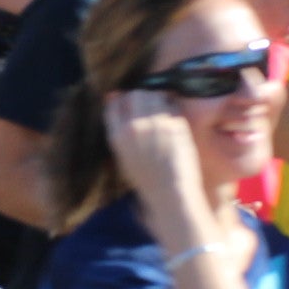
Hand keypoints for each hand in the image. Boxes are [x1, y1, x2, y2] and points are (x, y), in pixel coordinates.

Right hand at [103, 89, 200, 209]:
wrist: (170, 195)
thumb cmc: (146, 180)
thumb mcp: (122, 156)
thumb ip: (118, 128)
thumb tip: (112, 96)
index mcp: (117, 136)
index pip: (114, 103)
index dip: (122, 101)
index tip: (129, 105)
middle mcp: (134, 126)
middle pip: (135, 94)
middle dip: (141, 97)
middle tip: (149, 109)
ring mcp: (156, 124)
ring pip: (155, 95)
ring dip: (158, 100)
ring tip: (162, 116)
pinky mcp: (176, 124)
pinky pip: (173, 106)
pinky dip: (173, 111)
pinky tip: (173, 125)